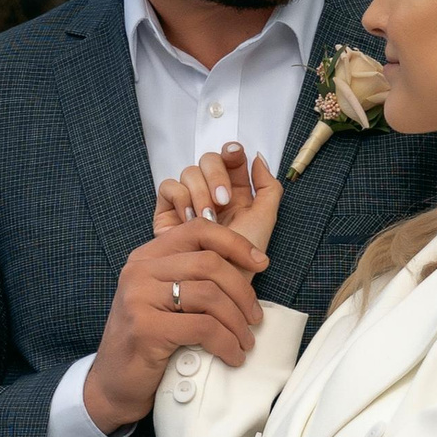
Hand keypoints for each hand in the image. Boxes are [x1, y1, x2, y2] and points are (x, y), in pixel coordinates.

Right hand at [82, 205, 269, 434]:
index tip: (261, 264)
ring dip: (237, 322)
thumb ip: (192, 278)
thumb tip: (247, 268)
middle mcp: (139, 271)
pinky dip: (226, 343)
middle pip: (209, 263)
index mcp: (146, 257)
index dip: (236, 243)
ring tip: (244, 342)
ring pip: (210, 295)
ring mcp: (139, 298)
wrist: (113, 383)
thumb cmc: (148, 342)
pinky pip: (203, 327)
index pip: (199, 230)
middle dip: (243, 292)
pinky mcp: (145, 328)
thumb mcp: (164, 300)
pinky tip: (231, 356)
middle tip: (254, 318)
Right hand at [154, 144, 283, 253]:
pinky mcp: (168, 212)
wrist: (217, 284)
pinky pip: (169, 187)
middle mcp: (211, 194)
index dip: (231, 151)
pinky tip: (190, 220)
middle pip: (208, 159)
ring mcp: (189, 201)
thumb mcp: (265, 221)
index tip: (235, 155)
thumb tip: (258, 158)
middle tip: (222, 200)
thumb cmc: (243, 259)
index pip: (230, 159)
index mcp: (236, 193)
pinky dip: (181, 199)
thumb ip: (268, 188)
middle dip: (216, 175)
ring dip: (200, 192)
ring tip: (207, 219)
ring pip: (189, 172)